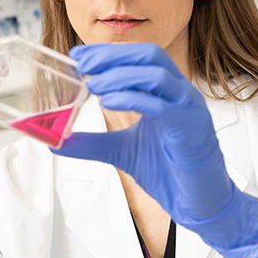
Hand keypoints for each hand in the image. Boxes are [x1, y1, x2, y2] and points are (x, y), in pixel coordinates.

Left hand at [52, 43, 257, 257]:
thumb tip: (56, 140)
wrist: (201, 205)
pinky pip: (163, 107)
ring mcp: (189, 110)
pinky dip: (133, 98)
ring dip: (120, 74)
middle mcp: (181, 94)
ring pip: (157, 75)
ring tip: (92, 84)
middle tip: (82, 64)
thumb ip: (92, 143)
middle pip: (149, 56)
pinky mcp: (192, 131)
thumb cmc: (171, 173)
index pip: (139, 58)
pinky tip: (108, 101)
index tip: (78, 55)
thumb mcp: (122, 152)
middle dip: (113, 55)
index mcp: (167, 93)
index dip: (108, 52)